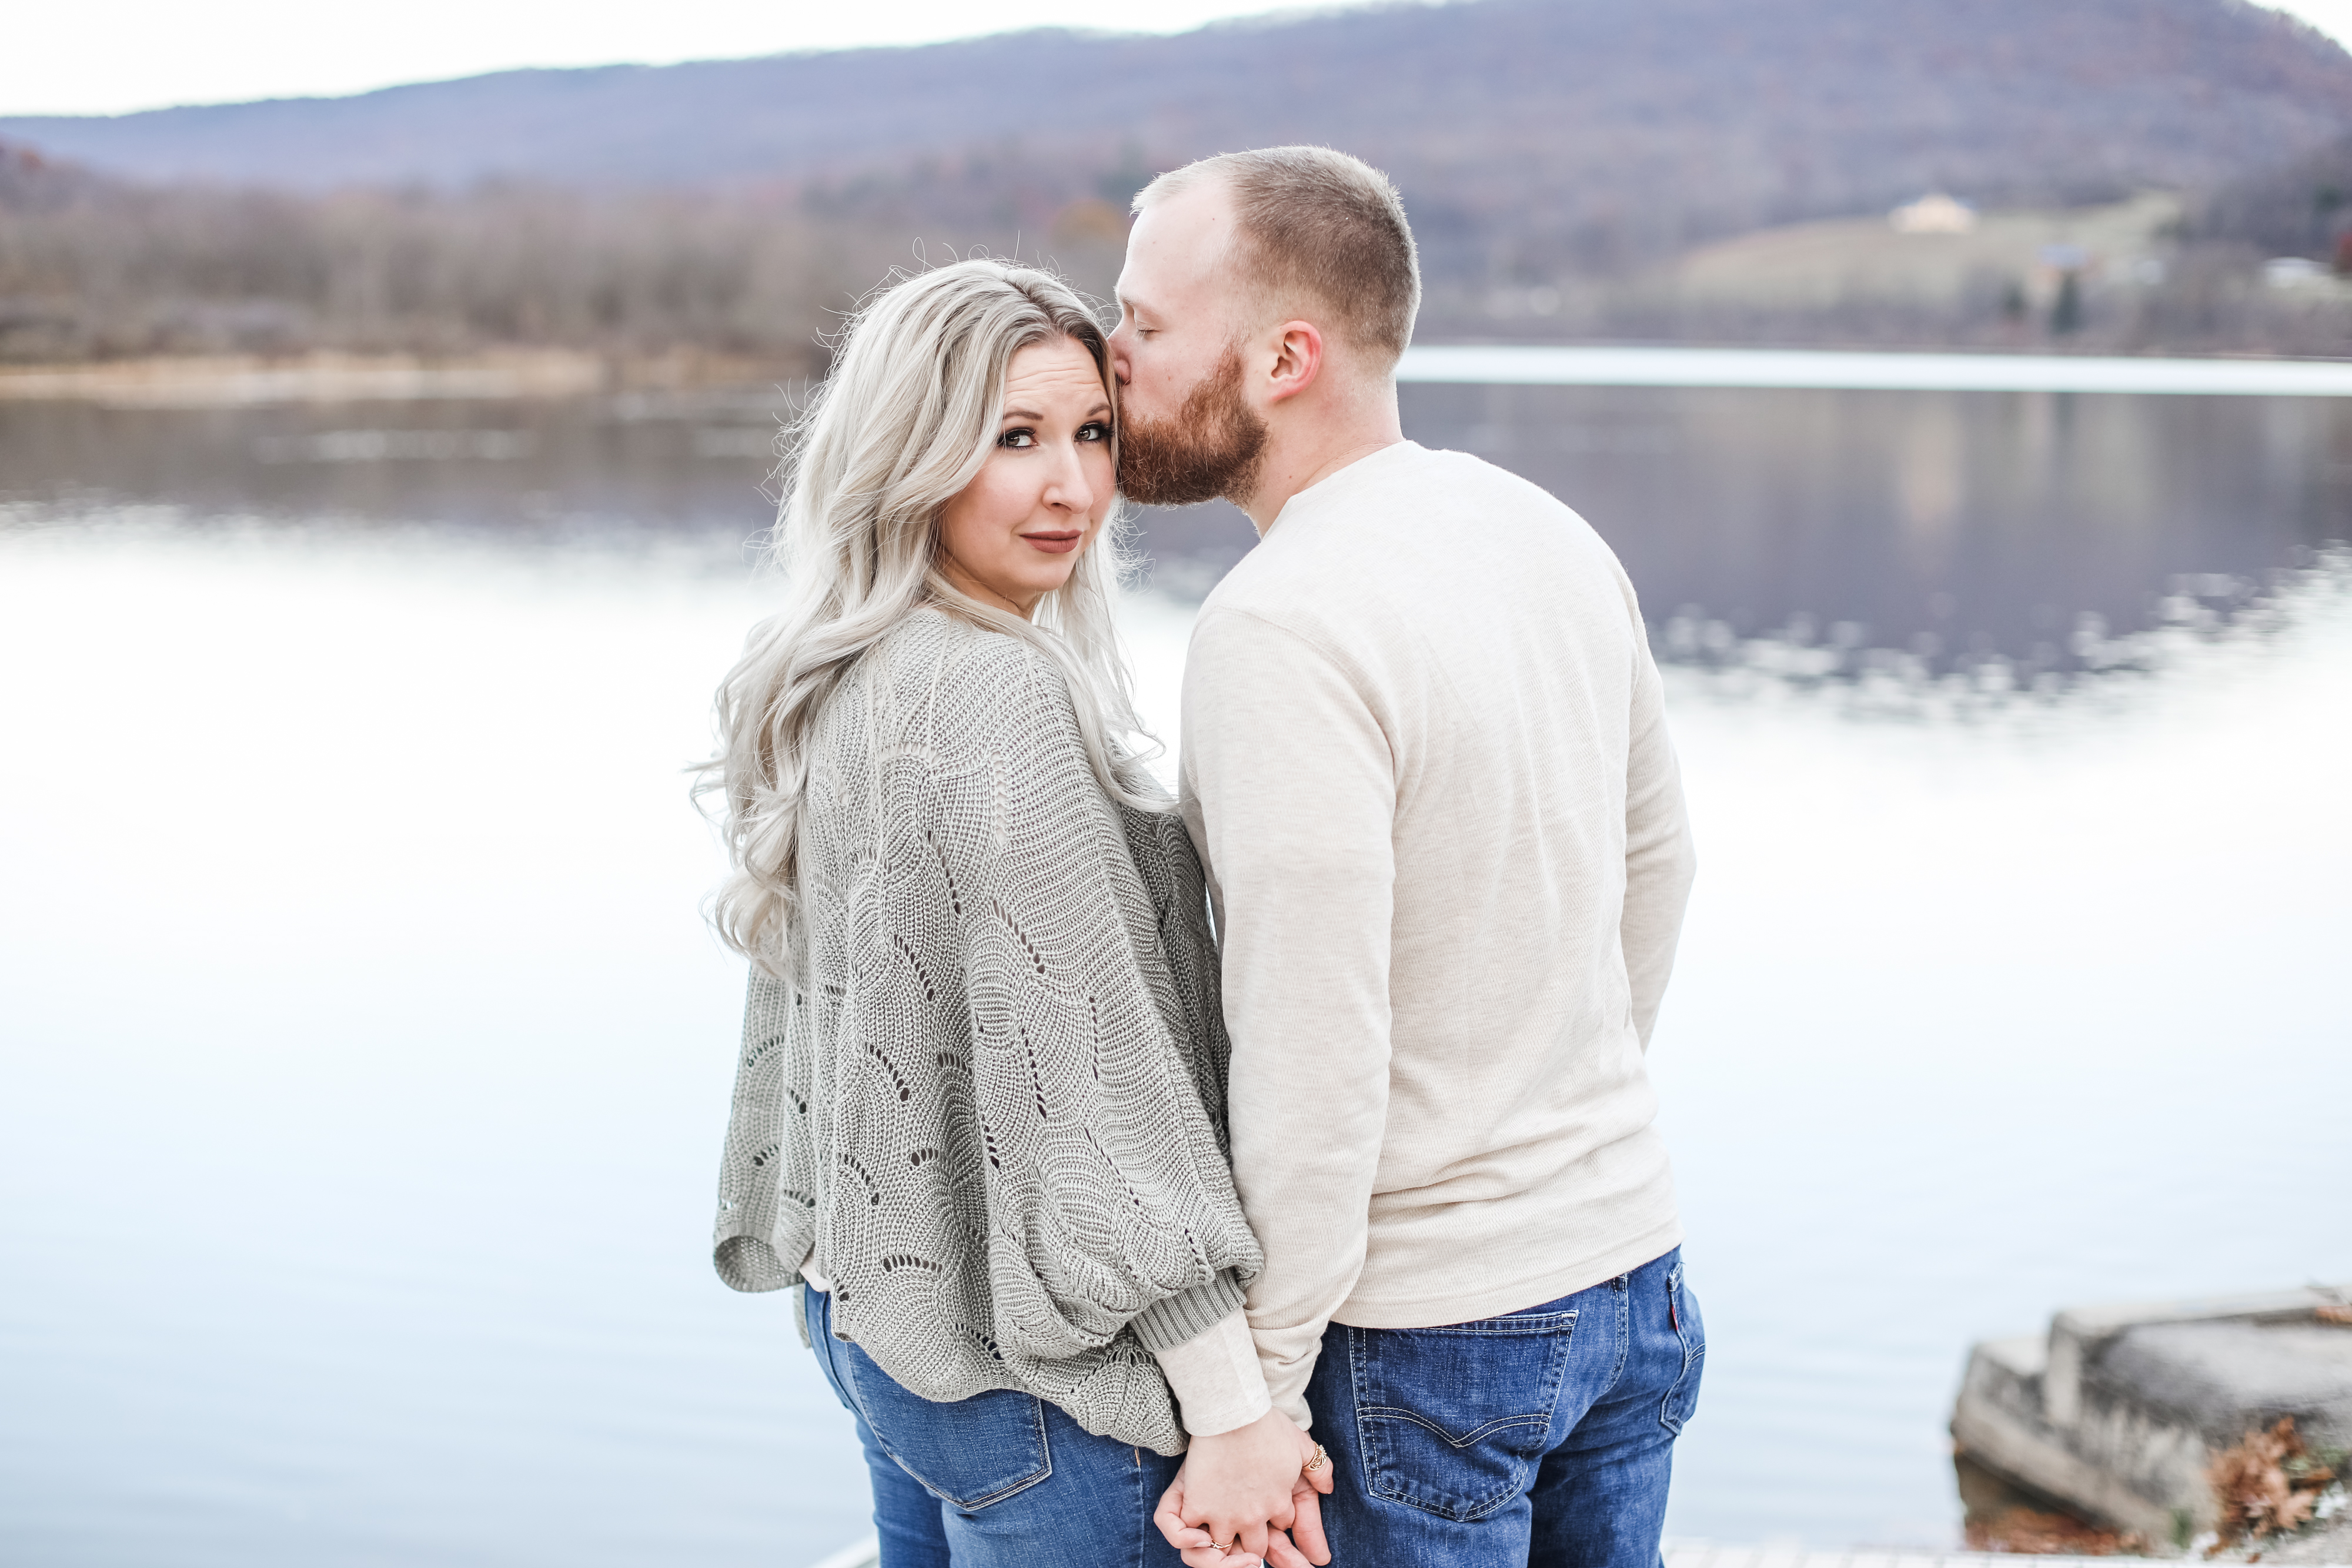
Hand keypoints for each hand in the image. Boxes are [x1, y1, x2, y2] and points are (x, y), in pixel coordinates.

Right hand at [1153, 1408, 1334, 1567]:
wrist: (1233, 1411)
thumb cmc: (1266, 1424)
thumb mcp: (1302, 1445)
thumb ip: (1320, 1468)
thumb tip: (1328, 1487)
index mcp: (1279, 1503)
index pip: (1283, 1524)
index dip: (1278, 1515)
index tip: (1269, 1504)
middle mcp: (1254, 1516)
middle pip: (1257, 1547)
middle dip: (1255, 1541)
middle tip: (1245, 1525)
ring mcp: (1226, 1515)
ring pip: (1227, 1549)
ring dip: (1226, 1545)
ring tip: (1222, 1533)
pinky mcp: (1199, 1506)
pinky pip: (1191, 1536)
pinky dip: (1192, 1537)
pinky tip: (1198, 1530)